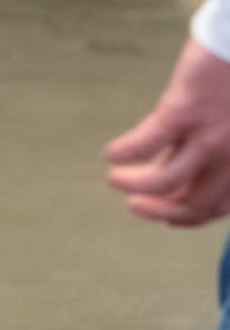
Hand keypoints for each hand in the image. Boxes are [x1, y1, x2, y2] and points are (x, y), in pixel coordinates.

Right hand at [105, 38, 229, 225]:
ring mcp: (209, 134)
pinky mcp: (183, 110)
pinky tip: (112, 152)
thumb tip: (189, 168)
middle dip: (158, 211)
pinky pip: (145, 145)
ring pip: (165, 183)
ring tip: (116, 179)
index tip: (167, 217)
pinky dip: (123, 154)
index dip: (188, 219)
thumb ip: (220, 147)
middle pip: (193, 204)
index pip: (217, 207)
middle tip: (135, 205)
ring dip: (134, 187)